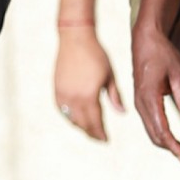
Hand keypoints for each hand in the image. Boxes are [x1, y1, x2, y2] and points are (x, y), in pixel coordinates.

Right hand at [54, 25, 124, 141]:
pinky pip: (62, 110)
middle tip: (99, 138)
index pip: (95, 122)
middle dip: (91, 133)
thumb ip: (115, 96)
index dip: (101, 133)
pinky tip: (77, 117)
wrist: (75, 38)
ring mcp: (63, 94)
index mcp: (89, 96)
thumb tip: (122, 113)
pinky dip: (70, 117)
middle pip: (82, 124)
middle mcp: (74, 98)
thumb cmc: (96, 55)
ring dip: (81, 126)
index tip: (106, 140)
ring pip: (71, 119)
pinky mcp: (56, 89)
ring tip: (90, 128)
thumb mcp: (110, 76)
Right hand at [131, 18, 179, 162]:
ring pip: (152, 132)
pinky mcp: (141, 102)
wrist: (144, 40)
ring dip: (169, 144)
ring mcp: (139, 104)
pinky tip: (176, 138)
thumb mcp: (179, 73)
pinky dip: (163, 135)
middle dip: (175, 149)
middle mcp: (140, 104)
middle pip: (156, 136)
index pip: (162, 130)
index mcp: (149, 98)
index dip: (175, 146)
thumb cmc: (163, 54)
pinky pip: (151, 124)